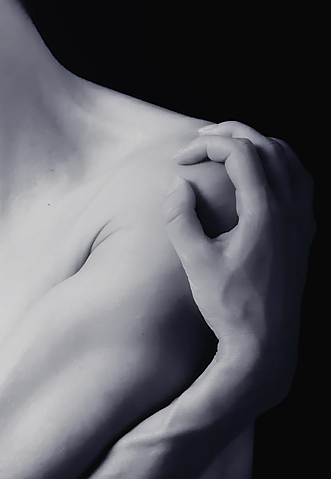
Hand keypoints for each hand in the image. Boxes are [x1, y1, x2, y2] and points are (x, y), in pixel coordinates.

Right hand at [165, 121, 315, 407]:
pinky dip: (279, 166)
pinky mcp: (302, 236)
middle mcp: (290, 212)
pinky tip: (259, 178)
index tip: (178, 162)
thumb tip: (176, 184)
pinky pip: (300, 183)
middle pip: (267, 147)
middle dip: (231, 134)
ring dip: (258, 145)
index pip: (240, 153)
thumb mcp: (195, 263)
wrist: (265, 344)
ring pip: (290, 161)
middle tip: (199, 139)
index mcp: (265, 212)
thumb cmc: (229, 306)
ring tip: (228, 147)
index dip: (205, 146)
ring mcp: (301, 223)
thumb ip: (181, 219)